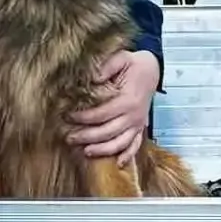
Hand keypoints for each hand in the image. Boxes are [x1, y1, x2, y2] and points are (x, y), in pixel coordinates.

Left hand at [67, 49, 160, 166]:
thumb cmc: (134, 64)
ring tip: (85, 151)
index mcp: (127, 100)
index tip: (67, 117)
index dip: (83, 118)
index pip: (101, 114)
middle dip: (86, 137)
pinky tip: (118, 163)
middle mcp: (134, 115)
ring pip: (119, 143)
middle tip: (69, 137)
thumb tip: (91, 79)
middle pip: (107, 132)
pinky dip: (128, 155)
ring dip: (102, 150)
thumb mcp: (121, 58)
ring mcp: (138, 123)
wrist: (152, 69)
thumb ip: (105, 67)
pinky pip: (135, 145)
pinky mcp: (140, 127)